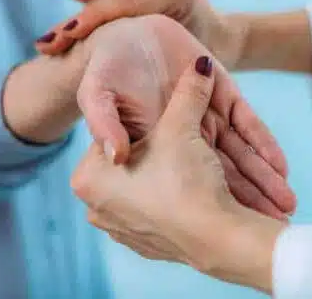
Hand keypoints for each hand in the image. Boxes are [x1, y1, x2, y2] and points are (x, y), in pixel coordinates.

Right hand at [37, 0, 248, 68]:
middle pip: (108, 2)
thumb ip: (166, 54)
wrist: (220, 37)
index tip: (67, 35)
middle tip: (48, 44)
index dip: (93, 19)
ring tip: (48, 40)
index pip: (124, 4)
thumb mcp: (194, 60)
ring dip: (75, 20)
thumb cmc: (211, 56)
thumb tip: (129, 65)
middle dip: (77, 25)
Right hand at [67, 14, 294, 217]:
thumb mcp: (99, 96)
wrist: (126, 34)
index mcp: (149, 147)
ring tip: (284, 204)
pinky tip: (279, 165)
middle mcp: (179, 138)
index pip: (174, 179)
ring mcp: (202, 118)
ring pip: (233, 155)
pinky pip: (243, 122)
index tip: (228, 228)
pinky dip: (260, 142)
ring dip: (258, 178)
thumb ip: (103, 122)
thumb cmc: (108, 70)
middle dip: (243, 200)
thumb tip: (115, 153)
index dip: (201, 203)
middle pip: (211, 174)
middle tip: (271, 224)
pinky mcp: (220, 95)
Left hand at [72, 59, 285, 293]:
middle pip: (140, 163)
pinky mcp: (146, 246)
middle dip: (168, 150)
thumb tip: (198, 65)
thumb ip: (188, 93)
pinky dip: (180, 200)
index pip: (121, 136)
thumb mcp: (181, 127)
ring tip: (195, 170)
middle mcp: (97, 206)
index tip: (171, 117)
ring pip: (155, 189)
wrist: (221, 242)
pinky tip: (196, 192)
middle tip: (184, 138)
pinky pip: (165, 213)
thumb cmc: (185, 179)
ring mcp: (120, 229)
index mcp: (90, 176)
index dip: (151, 122)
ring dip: (178, 178)